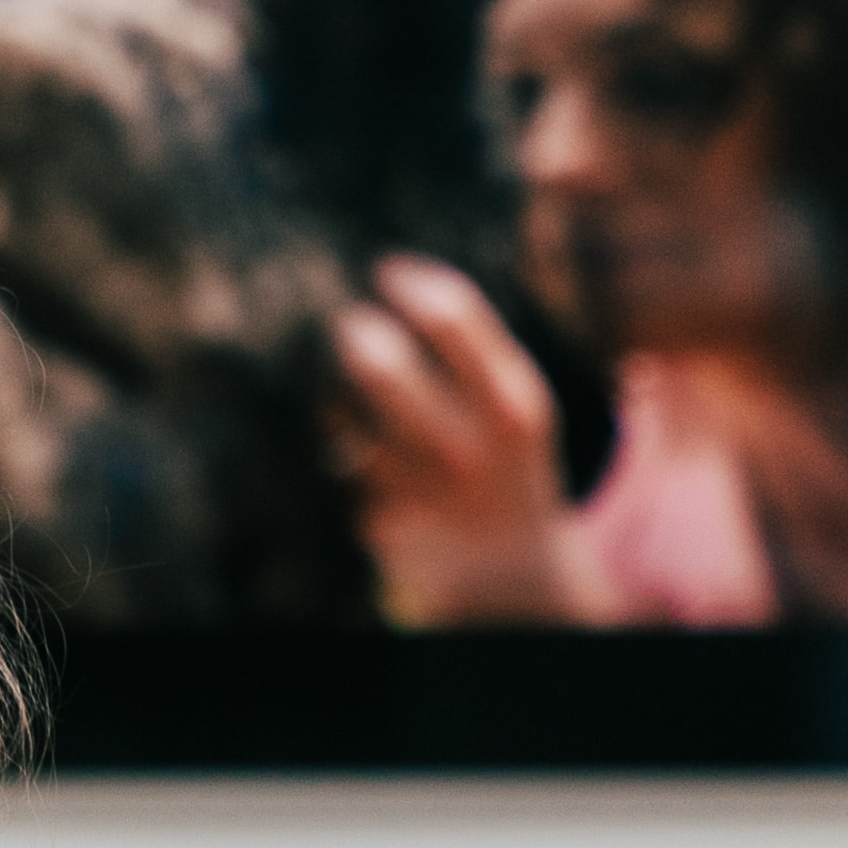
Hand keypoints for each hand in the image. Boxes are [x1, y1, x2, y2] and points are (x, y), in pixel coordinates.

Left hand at [329, 255, 608, 624]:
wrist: (512, 579)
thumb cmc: (506, 464)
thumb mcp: (518, 405)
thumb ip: (475, 344)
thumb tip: (396, 268)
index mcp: (512, 406)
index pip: (451, 318)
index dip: (407, 284)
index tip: (383, 270)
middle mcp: (467, 450)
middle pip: (383, 368)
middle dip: (351, 334)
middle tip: (343, 323)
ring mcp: (419, 491)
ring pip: (343, 416)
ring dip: (330, 391)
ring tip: (334, 380)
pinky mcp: (379, 525)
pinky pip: (336, 463)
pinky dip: (329, 442)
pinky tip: (339, 442)